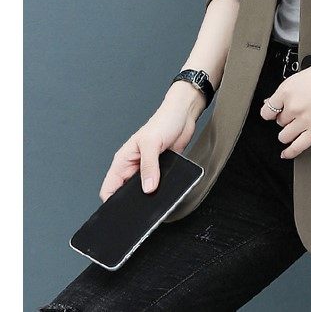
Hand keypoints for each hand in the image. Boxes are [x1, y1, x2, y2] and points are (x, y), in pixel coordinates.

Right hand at [99, 85, 203, 200]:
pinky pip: (157, 186)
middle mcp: (133, 166)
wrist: (184, 114)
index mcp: (123, 160)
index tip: (120, 212)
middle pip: (126, 193)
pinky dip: (160, 191)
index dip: (111, 203)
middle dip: (132, 202)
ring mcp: (147, 169)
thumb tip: (147, 188)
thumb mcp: (152, 143)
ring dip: (149, 196)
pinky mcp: (161, 170)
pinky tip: (166, 193)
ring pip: (143, 191)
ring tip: (155, 201)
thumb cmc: (164, 120)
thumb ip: (149, 167)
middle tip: (140, 210)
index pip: (109, 188)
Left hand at [259, 52, 310, 159]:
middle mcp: (293, 105)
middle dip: (286, 119)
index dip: (271, 113)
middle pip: (279, 122)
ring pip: (285, 136)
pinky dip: (290, 152)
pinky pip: (297, 147)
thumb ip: (287, 92)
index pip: (267, 110)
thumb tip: (273, 102)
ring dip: (288, 134)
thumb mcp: (303, 77)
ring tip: (295, 129)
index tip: (272, 115)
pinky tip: (287, 153)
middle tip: (296, 115)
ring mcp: (304, 120)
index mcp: (287, 89)